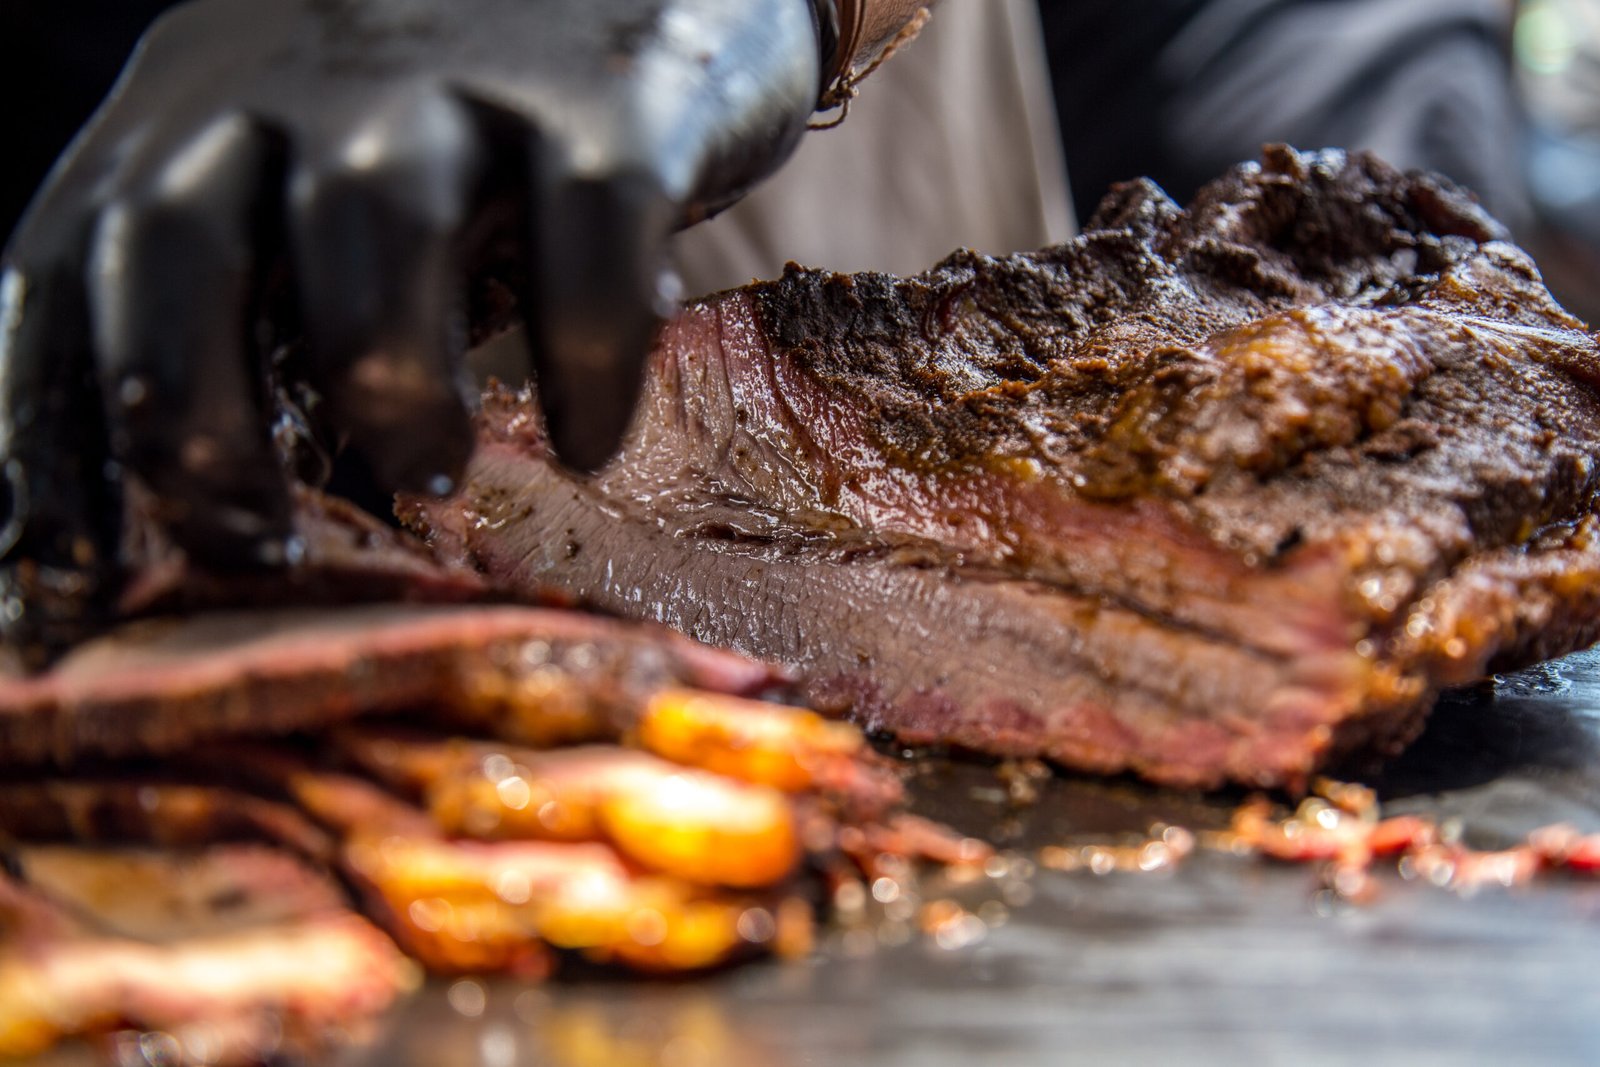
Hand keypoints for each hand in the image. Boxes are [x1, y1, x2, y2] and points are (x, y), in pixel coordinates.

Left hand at [0, 0, 820, 623]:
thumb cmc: (471, 111)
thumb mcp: (316, 169)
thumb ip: (256, 292)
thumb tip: (212, 501)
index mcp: (198, 107)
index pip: (72, 268)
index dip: (54, 434)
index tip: (84, 581)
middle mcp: (301, 78)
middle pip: (182, 242)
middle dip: (193, 423)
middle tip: (258, 540)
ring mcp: (457, 77)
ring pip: (375, 225)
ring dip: (391, 387)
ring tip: (435, 475)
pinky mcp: (611, 93)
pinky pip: (589, 230)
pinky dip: (587, 355)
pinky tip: (592, 440)